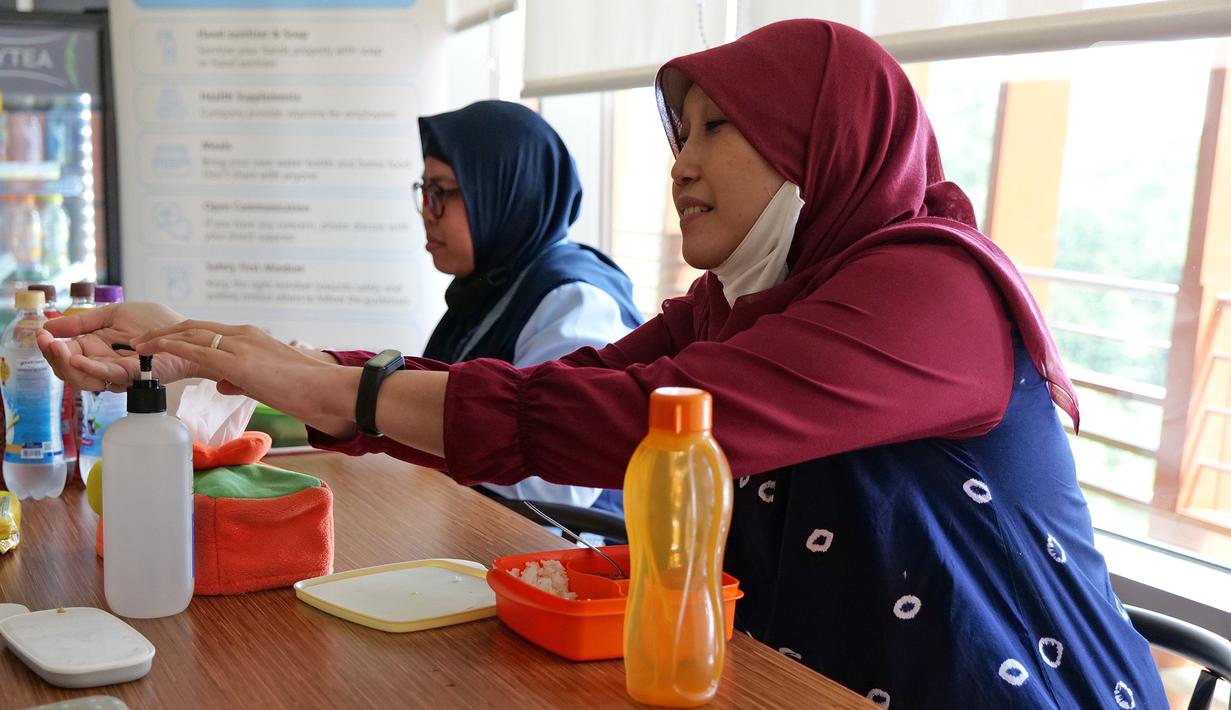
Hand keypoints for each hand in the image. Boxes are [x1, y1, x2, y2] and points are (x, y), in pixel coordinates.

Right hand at [37, 302, 197, 392]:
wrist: (184, 329)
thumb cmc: (154, 322)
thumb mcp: (112, 315)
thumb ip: (82, 322)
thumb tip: (48, 325)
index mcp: (95, 349)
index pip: (65, 355)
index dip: (50, 347)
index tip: (40, 334)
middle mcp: (103, 364)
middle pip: (69, 371)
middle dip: (54, 357)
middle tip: (46, 341)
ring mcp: (117, 372)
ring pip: (84, 378)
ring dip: (66, 363)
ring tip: (56, 347)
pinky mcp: (134, 374)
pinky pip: (109, 375)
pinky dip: (90, 368)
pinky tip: (76, 359)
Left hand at [132, 320, 349, 421]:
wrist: (326, 388)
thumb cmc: (306, 388)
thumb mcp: (268, 382)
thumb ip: (243, 380)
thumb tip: (224, 385)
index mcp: (251, 337)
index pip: (208, 330)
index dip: (181, 334)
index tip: (162, 340)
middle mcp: (243, 335)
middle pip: (193, 326)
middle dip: (163, 332)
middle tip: (140, 340)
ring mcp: (240, 345)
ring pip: (190, 334)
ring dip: (160, 338)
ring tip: (138, 345)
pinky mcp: (237, 361)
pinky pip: (196, 350)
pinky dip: (171, 347)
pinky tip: (153, 350)